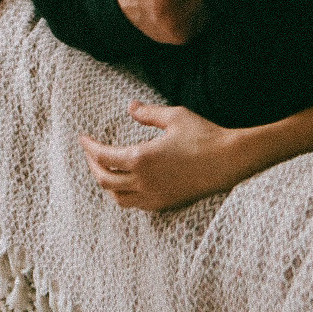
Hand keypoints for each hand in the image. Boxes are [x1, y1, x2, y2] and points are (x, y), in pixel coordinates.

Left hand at [79, 99, 312, 210]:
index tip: (82, 138)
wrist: (229, 161)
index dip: (90, 148)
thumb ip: (148, 113)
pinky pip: (133, 204)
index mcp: (142, 158)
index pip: (104, 156)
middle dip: (92, 166)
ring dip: (105, 183)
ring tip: (103, 169)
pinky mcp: (165, 204)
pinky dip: (122, 194)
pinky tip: (126, 183)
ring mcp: (153, 196)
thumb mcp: (175, 116)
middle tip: (89, 153)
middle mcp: (143, 181)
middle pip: (104, 180)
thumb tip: (130, 107)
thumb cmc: (204, 135)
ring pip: (116, 197)